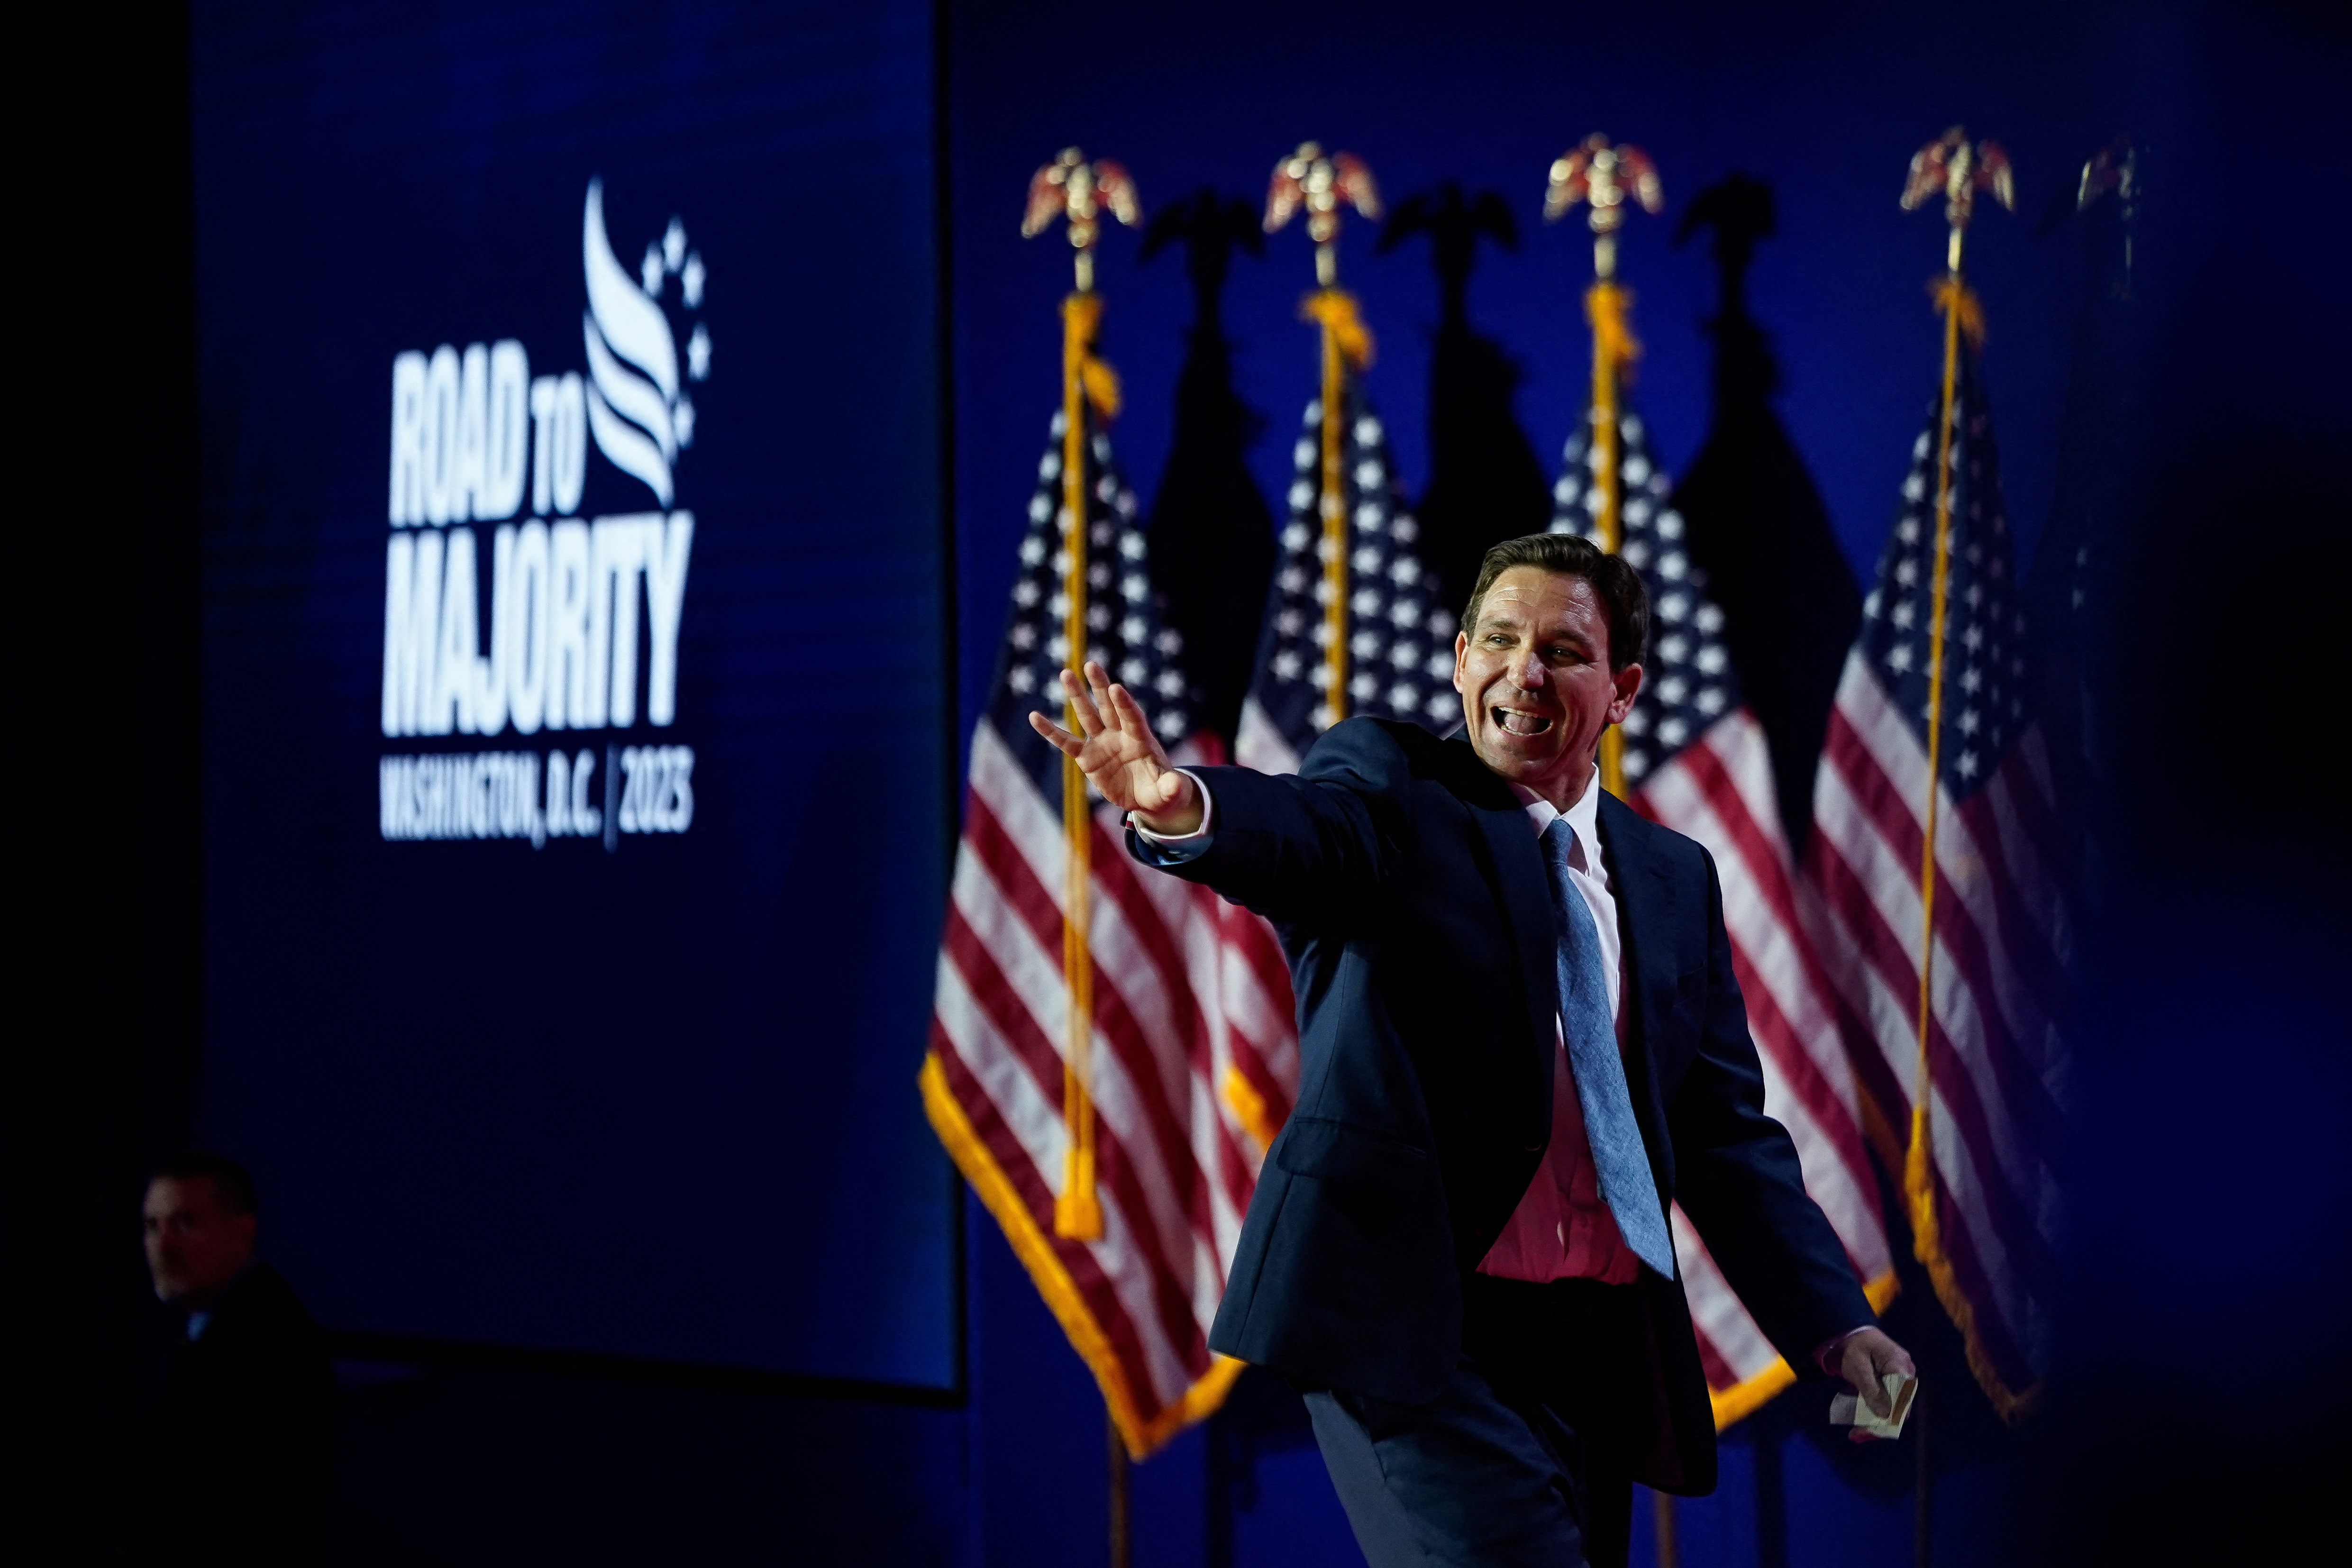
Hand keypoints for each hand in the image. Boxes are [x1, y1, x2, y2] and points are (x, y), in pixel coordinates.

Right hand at [1028, 662, 1201, 833]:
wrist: (1147, 797)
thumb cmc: (1162, 791)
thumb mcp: (1169, 792)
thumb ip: (1171, 787)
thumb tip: (1177, 786)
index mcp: (1141, 740)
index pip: (1132, 717)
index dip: (1124, 704)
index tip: (1115, 688)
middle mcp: (1120, 735)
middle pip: (1109, 707)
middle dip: (1100, 686)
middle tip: (1091, 664)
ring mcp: (1102, 743)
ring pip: (1087, 716)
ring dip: (1077, 696)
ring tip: (1065, 673)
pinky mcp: (1087, 757)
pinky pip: (1066, 742)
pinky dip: (1051, 731)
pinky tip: (1035, 716)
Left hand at [1836, 1327, 1916, 1443]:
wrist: (1852, 1335)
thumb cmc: (1855, 1347)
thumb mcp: (1858, 1367)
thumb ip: (1871, 1389)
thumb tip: (1885, 1414)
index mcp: (1900, 1366)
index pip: (1903, 1398)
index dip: (1891, 1417)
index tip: (1873, 1430)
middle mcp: (1905, 1375)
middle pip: (1899, 1407)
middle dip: (1880, 1425)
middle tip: (1857, 1436)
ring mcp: (1899, 1381)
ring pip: (1892, 1409)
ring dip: (1875, 1423)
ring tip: (1856, 1435)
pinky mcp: (1891, 1386)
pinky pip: (1887, 1404)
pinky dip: (1874, 1415)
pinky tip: (1860, 1426)